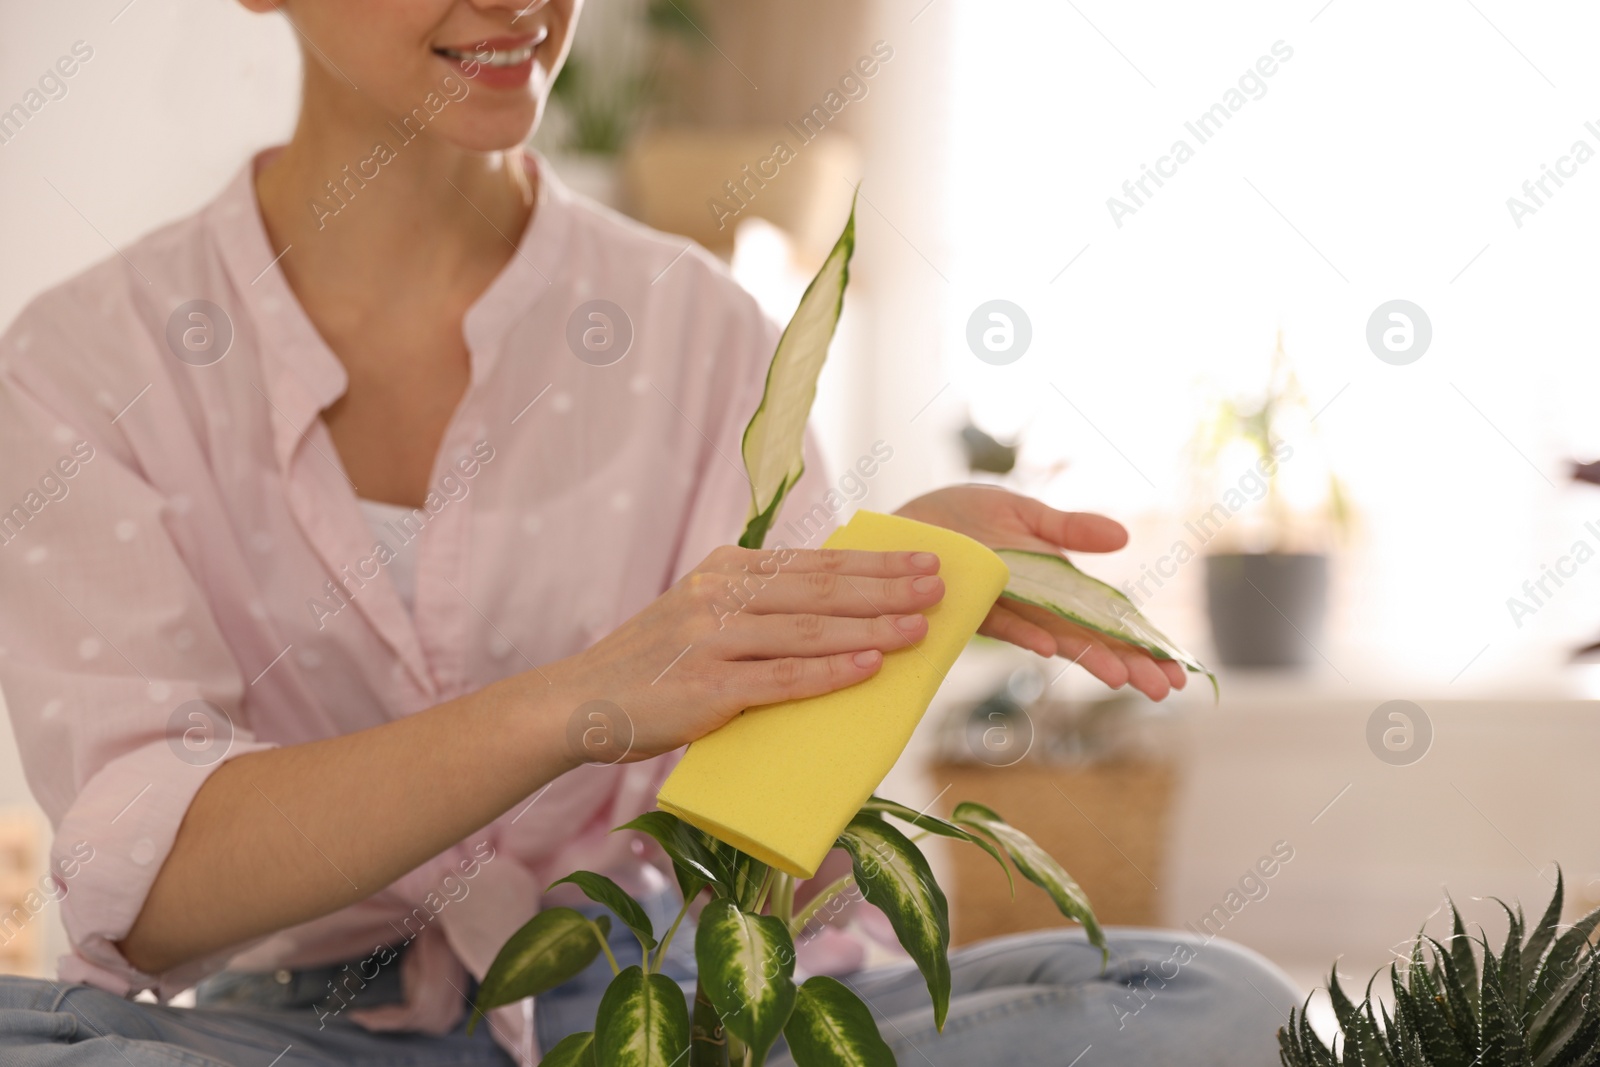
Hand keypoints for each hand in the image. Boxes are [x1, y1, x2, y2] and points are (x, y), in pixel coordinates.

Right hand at [544, 546, 946, 763]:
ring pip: (809, 629)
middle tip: (940, 585)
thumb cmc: (651, 667)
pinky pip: (782, 678)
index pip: (812, 562)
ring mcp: (712, 639)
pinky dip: (832, 671)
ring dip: (873, 625)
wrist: (579, 703)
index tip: (922, 559)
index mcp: (723, 570)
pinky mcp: (707, 688)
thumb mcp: (698, 617)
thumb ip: (753, 611)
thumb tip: (833, 620)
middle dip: (887, 585)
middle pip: (820, 588)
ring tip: (921, 626)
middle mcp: (719, 593)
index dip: (873, 561)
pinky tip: (871, 664)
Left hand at [894, 485, 1186, 700]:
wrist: (904, 526)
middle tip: (1164, 690)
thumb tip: (1123, 537)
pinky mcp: (969, 603)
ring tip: (1121, 679)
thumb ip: (1069, 529)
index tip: (1176, 671)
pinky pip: (1000, 620)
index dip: (1141, 645)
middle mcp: (1033, 603)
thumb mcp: (1023, 513)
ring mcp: (1003, 606)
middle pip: (1089, 637)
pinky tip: (1050, 646)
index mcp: (1055, 583)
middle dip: (1127, 663)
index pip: (1108, 620)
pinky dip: (1024, 631)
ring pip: (1054, 636)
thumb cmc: (962, 518)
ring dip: (1087, 657)